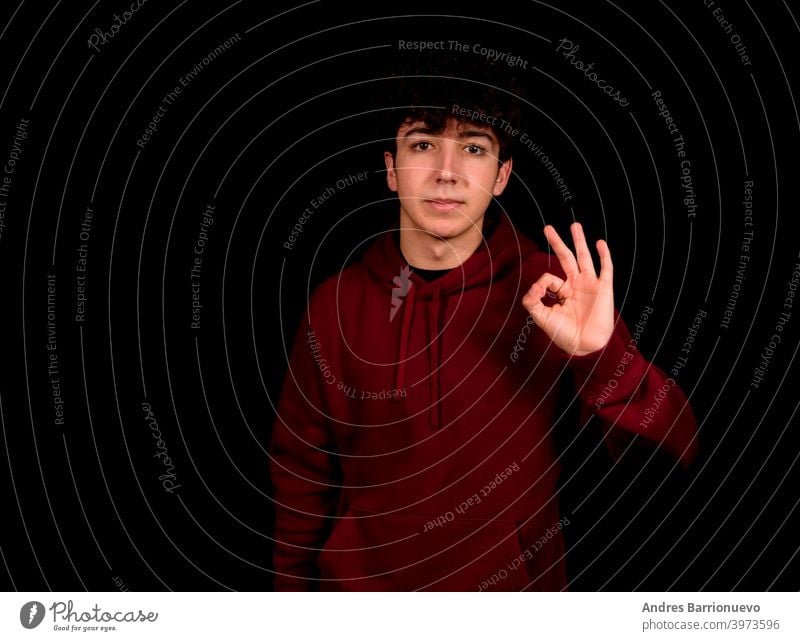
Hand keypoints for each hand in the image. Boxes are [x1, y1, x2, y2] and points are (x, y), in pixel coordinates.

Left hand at [522, 222, 613, 355]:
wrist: (585, 346)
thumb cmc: (564, 335)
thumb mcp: (542, 317)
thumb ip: (532, 301)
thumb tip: (534, 286)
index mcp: (562, 292)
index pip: (549, 278)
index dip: (542, 283)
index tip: (541, 294)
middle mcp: (576, 285)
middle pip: (566, 258)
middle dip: (558, 243)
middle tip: (548, 228)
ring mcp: (590, 285)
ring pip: (584, 258)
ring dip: (579, 241)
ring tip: (575, 225)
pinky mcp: (604, 289)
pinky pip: (605, 269)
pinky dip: (604, 256)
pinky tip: (599, 243)